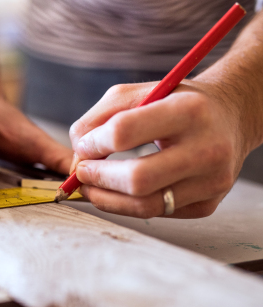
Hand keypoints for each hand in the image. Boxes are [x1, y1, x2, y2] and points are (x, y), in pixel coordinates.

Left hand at [69, 81, 246, 217]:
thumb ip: (97, 119)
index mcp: (188, 110)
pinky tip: (120, 191)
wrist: (229, 117)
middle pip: (136, 179)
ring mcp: (211, 181)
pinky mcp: (207, 204)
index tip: (84, 146)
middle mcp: (207, 148)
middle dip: (98, 178)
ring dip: (106, 198)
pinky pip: (156, 213)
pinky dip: (128, 204)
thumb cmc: (174, 103)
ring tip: (91, 186)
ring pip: (145, 205)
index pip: (124, 132)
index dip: (94, 143)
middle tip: (82, 173)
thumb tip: (77, 155)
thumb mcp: (137, 93)